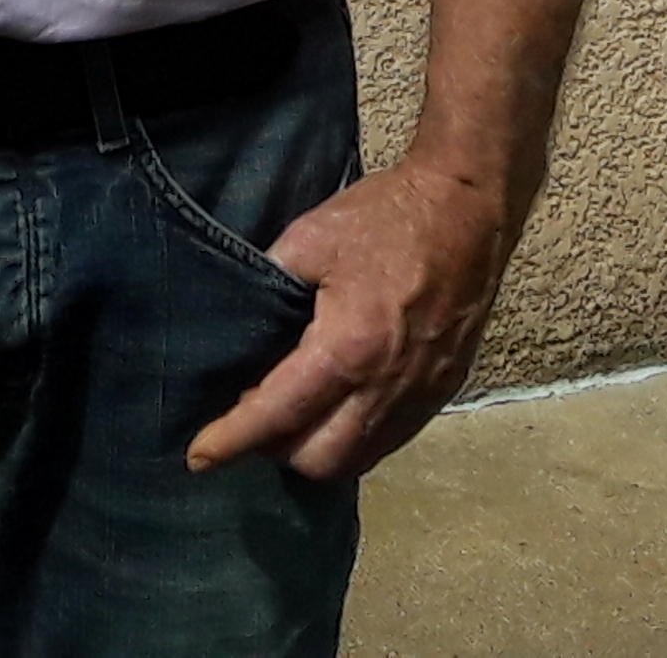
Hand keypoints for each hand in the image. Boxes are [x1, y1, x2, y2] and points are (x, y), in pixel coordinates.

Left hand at [185, 151, 514, 481]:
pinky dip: (356, 442)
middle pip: (318, 460)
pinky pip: (390, 442)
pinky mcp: (443, 389)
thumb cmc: (388, 217)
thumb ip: (271, 281)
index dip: (232, 441)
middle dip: (276, 450)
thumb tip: (242, 320)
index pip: (278, 415)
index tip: (199, 457)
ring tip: (295, 420)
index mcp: (349, 347)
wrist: (467, 205)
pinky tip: (341, 414)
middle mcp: (386, 386)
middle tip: (254, 419)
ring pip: (357, 460)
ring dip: (317, 453)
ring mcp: (421, 394)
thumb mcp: (313, 235)